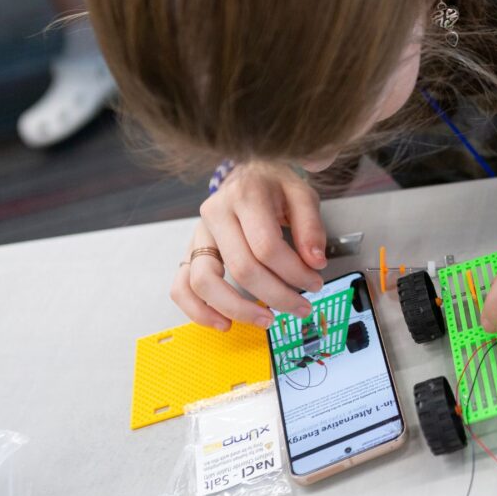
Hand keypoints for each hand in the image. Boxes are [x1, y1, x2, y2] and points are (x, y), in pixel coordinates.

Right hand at [170, 162, 326, 329]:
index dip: (294, 272)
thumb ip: (311, 227)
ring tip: (266, 320)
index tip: (315, 283)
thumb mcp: (302, 195)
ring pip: (204, 281)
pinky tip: (224, 323)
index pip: (267, 246)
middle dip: (276, 295)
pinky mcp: (190, 251)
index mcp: (244, 197)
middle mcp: (215, 215)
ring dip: (237, 309)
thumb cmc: (275, 186)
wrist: (248, 172)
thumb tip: (315, 262)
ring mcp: (198, 234)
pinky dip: (198, 310)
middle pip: (241, 268)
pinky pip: (181, 286)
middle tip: (301, 308)